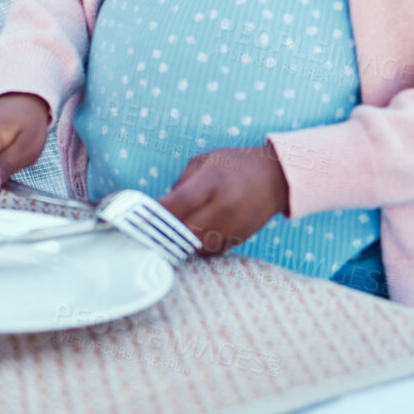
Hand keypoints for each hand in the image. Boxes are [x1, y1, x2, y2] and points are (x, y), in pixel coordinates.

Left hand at [159, 143, 291, 255]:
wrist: (276, 178)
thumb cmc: (234, 165)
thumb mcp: (203, 162)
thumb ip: (180, 184)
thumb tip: (159, 208)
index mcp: (212, 182)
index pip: (178, 204)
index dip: (155, 214)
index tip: (137, 217)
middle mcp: (224, 207)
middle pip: (183, 232)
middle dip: (162, 232)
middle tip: (148, 228)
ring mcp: (233, 227)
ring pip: (195, 247)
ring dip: (178, 242)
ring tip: (167, 233)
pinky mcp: (239, 240)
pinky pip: (210, 252)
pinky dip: (196, 247)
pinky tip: (189, 235)